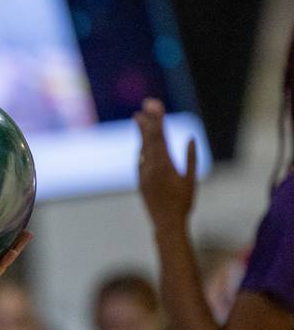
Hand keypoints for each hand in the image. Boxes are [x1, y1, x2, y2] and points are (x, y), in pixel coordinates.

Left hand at [135, 98, 196, 230]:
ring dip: (141, 133)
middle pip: (148, 140)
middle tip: (143, 107)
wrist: (166, 222)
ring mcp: (143, 174)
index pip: (159, 137)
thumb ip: (191, 158)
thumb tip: (191, 138)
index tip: (154, 106)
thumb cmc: (184, 202)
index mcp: (165, 165)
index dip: (156, 120)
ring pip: (142, 149)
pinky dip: (142, 148)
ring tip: (139, 118)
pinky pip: (140, 160)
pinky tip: (143, 142)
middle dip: (146, 122)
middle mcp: (151, 168)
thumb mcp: (191, 179)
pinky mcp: (140, 180)